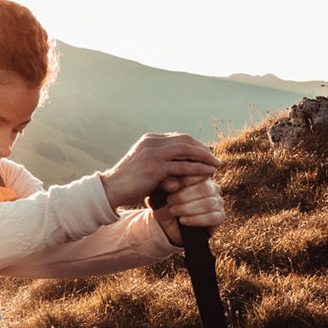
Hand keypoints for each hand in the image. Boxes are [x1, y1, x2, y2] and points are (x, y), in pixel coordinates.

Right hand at [99, 133, 220, 209]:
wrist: (111, 190)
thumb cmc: (129, 182)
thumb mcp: (146, 166)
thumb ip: (162, 163)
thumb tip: (182, 166)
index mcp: (149, 140)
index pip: (178, 137)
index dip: (195, 145)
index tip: (207, 153)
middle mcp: (151, 142)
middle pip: (185, 140)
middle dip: (203, 149)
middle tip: (215, 158)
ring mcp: (153, 154)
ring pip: (186, 150)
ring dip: (204, 157)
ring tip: (216, 165)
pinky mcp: (155, 168)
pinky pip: (183, 167)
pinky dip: (198, 169)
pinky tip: (208, 173)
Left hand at [149, 176, 224, 244]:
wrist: (167, 225)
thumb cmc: (164, 203)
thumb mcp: (160, 192)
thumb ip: (165, 184)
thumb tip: (173, 184)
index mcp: (200, 176)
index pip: (200, 173)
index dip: (185, 180)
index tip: (169, 187)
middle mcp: (212, 187)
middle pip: (205, 188)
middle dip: (184, 195)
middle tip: (169, 201)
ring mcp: (218, 202)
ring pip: (209, 203)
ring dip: (188, 208)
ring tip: (173, 211)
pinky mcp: (220, 217)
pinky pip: (213, 217)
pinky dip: (196, 219)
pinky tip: (182, 220)